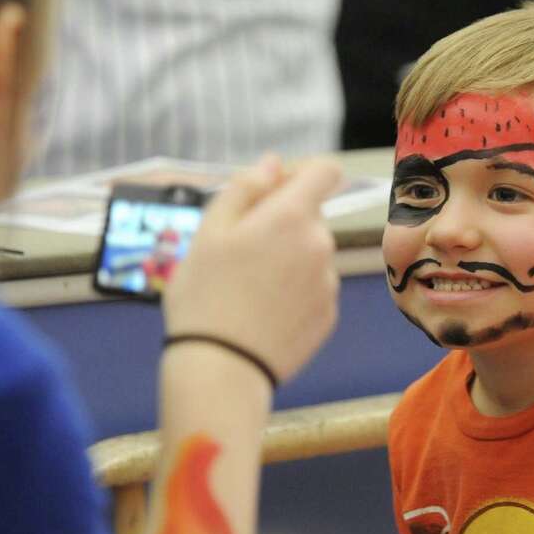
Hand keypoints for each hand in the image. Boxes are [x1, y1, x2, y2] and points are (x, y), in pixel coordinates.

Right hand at [164, 154, 341, 382]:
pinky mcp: (328, 315)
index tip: (273, 191)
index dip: (300, 173)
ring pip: (310, 253)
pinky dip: (292, 291)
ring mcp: (328, 282)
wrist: (221, 369)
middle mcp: (320, 245)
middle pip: (311, 216)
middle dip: (281, 222)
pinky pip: (312, 288)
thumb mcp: (209, 231)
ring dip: (286, 258)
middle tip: (238, 252)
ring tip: (246, 288)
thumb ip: (245, 188)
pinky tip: (261, 310)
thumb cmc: (205, 297)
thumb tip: (273, 164)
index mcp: (292, 216)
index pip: (325, 171)